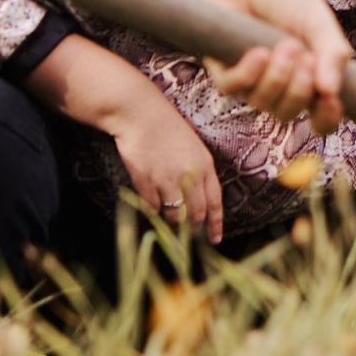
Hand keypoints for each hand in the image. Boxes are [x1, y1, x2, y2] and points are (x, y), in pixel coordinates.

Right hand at [110, 97, 225, 244]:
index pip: (214, 202)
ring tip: (168, 218)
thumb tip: (200, 204)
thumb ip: (199, 174)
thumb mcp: (194, 148)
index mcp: (205, 165)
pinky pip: (152, 207)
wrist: (141, 115)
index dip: (215, 224)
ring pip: (174, 215)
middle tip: (187, 234)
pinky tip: (152, 203)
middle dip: (193, 228)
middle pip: (195, 213)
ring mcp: (166, 179)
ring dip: (172, 221)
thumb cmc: (168, 130)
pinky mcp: (145, 181)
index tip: (215, 240)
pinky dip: (153, 210)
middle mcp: (189, 174)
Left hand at [172, 0, 352, 134]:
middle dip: (299, 91)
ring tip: (285, 45)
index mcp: (308, 78)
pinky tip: (259, 52)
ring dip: (277, 79)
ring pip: (261, 103)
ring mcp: (249, 79)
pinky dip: (249, 74)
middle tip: (305, 56)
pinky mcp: (221, 67)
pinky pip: (233, 88)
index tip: (331, 100)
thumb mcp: (320, 23)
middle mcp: (278, 85)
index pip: (319, 117)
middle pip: (287, 113)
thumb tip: (331, 92)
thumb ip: (333, 55)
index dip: (326, 117)